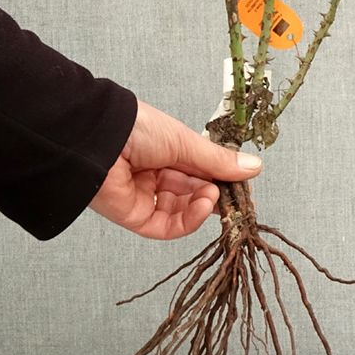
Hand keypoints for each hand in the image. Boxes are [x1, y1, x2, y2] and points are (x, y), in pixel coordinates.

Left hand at [88, 100, 261, 239]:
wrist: (100, 138)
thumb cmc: (138, 128)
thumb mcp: (185, 142)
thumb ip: (218, 161)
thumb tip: (254, 167)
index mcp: (167, 152)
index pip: (201, 172)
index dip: (222, 179)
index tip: (243, 183)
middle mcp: (156, 174)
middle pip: (193, 193)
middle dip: (215, 194)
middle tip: (235, 195)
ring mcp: (146, 196)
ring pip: (182, 212)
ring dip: (203, 206)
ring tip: (214, 196)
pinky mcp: (135, 216)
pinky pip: (166, 226)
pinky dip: (188, 220)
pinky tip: (202, 206)